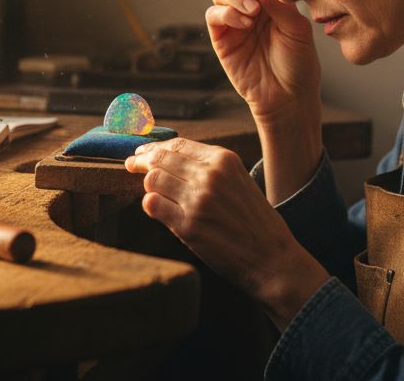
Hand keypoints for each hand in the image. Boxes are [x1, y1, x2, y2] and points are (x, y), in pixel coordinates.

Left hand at [125, 138, 329, 327]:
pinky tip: (155, 208)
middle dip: (141, 160)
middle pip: (160, 159)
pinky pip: (153, 206)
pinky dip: (150, 205)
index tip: (143, 151)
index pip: (178, 145)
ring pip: (153, 180)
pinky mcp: (188, 227)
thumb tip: (169, 159)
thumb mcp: (238, 181)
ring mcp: (197, 201)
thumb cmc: (254, 221)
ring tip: (152, 191)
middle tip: (132, 163)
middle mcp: (209, 176)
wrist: (271, 258)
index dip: (155, 147)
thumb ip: (208, 168)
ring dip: (147, 184)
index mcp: (224, 160)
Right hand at [206, 0, 321, 124]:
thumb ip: (281, 3)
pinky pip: (214, 15)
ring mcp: (234, 20)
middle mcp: (251, 3)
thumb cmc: (299, 64)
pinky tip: (244, 22)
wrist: (289, 99)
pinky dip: (227, 13)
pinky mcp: (222, 38)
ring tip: (253, 10)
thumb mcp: (298, 29)